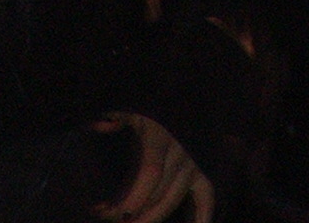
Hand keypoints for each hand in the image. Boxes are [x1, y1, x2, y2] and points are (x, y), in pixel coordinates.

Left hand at [93, 111, 212, 222]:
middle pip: (160, 192)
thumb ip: (116, 116)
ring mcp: (192, 163)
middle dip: (133, 211)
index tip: (103, 209)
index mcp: (160, 135)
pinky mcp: (199, 172)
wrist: (174, 98)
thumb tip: (102, 123)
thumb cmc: (143, 109)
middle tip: (111, 219)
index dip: (130, 196)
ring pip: (174, 199)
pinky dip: (202, 217)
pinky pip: (206, 197)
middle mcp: (180, 151)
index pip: (150, 173)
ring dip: (151, 217)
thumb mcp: (129, 107)